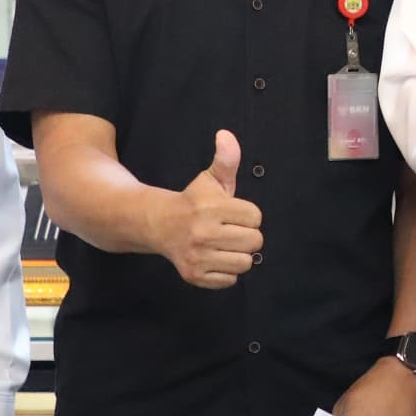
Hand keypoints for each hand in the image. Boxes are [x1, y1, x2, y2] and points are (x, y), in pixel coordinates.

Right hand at [158, 131, 264, 288]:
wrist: (159, 225)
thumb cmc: (194, 201)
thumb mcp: (211, 179)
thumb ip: (226, 159)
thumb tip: (226, 135)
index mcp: (211, 208)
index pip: (255, 217)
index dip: (248, 215)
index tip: (233, 213)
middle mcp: (203, 233)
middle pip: (255, 242)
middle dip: (247, 235)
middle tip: (230, 230)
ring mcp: (197, 256)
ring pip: (245, 263)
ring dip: (239, 254)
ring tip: (225, 245)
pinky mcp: (194, 275)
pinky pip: (230, 280)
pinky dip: (227, 271)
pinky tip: (215, 257)